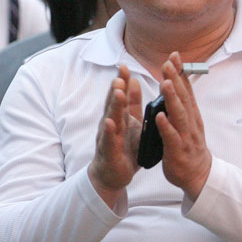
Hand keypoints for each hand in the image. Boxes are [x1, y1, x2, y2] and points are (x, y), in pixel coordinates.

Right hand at [87, 64, 142, 204]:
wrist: (111, 175)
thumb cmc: (123, 148)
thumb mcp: (131, 124)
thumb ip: (132, 105)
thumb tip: (134, 81)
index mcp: (119, 117)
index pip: (120, 95)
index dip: (122, 81)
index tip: (125, 66)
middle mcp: (110, 124)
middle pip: (113, 104)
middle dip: (117, 89)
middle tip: (120, 74)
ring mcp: (107, 137)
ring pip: (110, 119)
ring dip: (113, 105)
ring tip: (117, 91)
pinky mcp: (108, 152)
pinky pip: (109, 140)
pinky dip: (109, 131)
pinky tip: (110, 122)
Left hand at [156, 52, 212, 199]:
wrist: (199, 174)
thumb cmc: (189, 145)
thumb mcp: (188, 121)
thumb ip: (181, 103)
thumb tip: (175, 81)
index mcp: (191, 114)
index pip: (186, 89)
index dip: (180, 72)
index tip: (175, 55)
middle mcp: (190, 122)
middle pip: (183, 98)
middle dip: (175, 79)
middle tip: (168, 62)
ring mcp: (185, 136)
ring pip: (179, 115)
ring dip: (172, 98)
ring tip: (165, 83)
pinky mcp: (177, 151)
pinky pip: (171, 138)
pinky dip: (166, 126)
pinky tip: (159, 116)